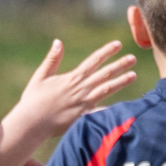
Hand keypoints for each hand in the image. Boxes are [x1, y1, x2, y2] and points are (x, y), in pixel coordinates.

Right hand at [13, 39, 137, 139]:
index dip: (106, 52)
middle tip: (133, 58)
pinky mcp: (84, 117)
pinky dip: (113, 109)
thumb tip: (59, 42)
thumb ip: (52, 59)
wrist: (32, 123)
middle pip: (105, 74)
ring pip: (107, 89)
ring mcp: (84, 103)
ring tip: (133, 75)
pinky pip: (102, 111)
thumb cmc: (33, 100)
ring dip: (121, 82)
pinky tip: (124, 106)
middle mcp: (81, 89)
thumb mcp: (41, 76)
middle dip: (120, 65)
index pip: (93, 61)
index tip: (118, 44)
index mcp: (72, 78)